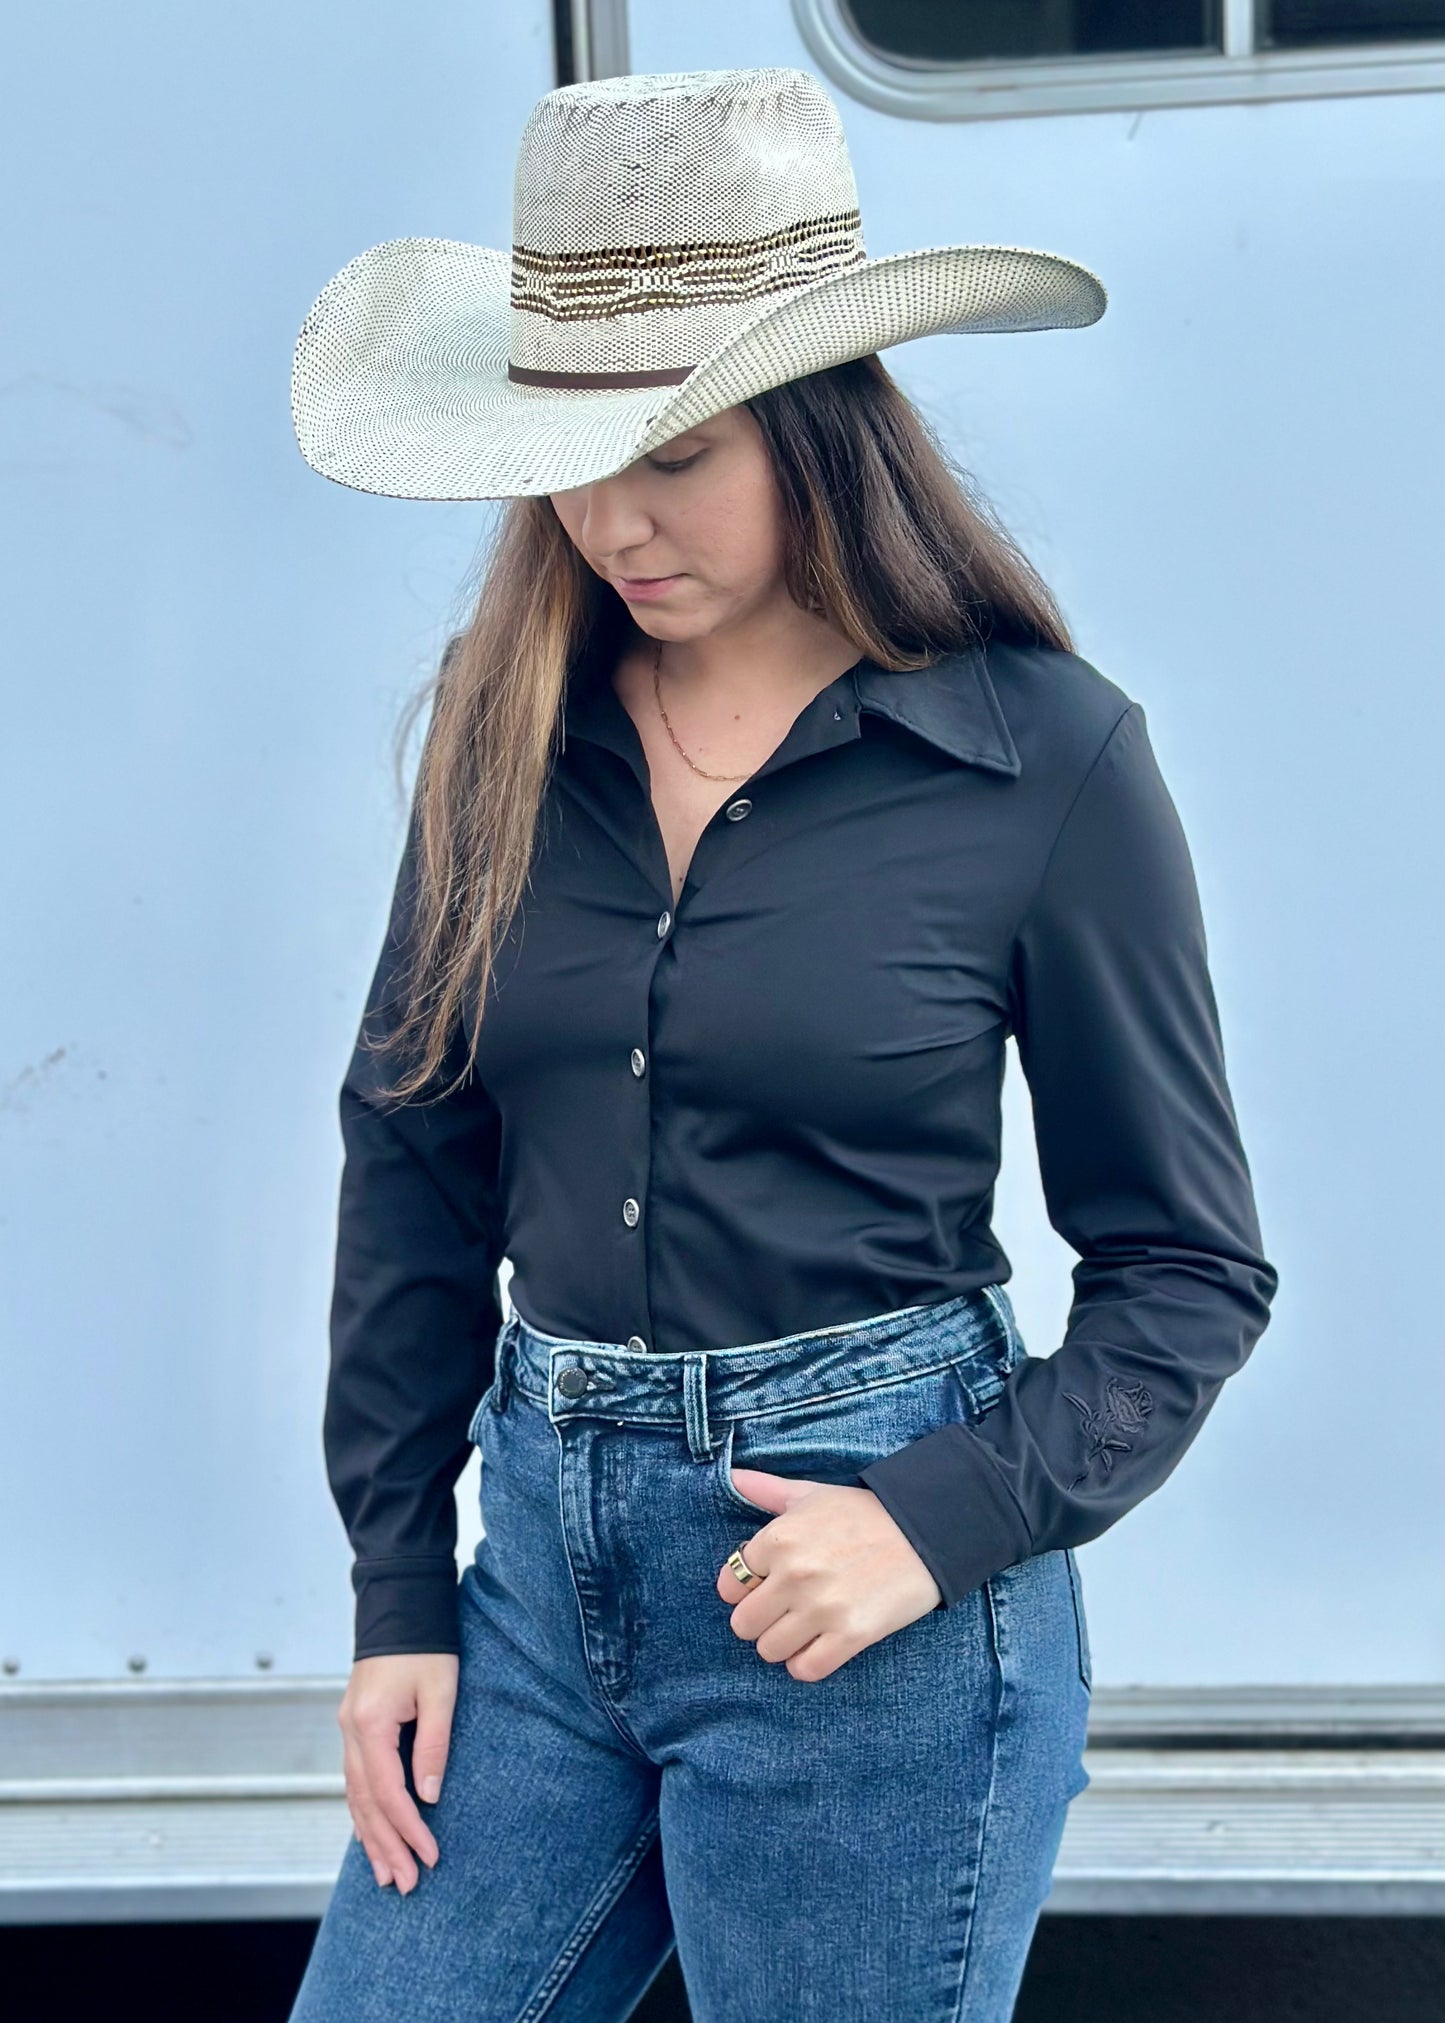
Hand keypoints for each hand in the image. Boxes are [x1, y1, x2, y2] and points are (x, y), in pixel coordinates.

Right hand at [338, 1652, 457, 1891]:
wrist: (400, 1605)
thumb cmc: (425, 1644)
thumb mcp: (440, 1692)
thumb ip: (433, 1745)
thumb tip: (429, 1797)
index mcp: (370, 1724)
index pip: (388, 1793)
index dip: (409, 1828)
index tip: (429, 1856)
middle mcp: (351, 1731)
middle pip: (365, 1803)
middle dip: (386, 1846)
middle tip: (404, 1884)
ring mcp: (348, 1729)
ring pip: (355, 1796)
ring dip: (370, 1836)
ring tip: (385, 1874)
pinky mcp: (354, 1725)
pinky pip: (355, 1779)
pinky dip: (362, 1811)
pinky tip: (369, 1834)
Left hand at [716, 1469, 942, 1680]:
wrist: (925, 1531)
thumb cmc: (864, 1512)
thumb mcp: (811, 1494)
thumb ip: (767, 1490)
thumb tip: (734, 1477)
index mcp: (779, 1538)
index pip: (730, 1585)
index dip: (744, 1589)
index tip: (764, 1587)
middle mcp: (794, 1574)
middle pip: (744, 1625)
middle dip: (761, 1620)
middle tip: (784, 1611)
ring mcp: (821, 1608)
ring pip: (769, 1651)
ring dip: (784, 1644)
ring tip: (804, 1627)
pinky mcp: (851, 1635)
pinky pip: (806, 1669)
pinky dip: (807, 1663)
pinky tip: (820, 1645)